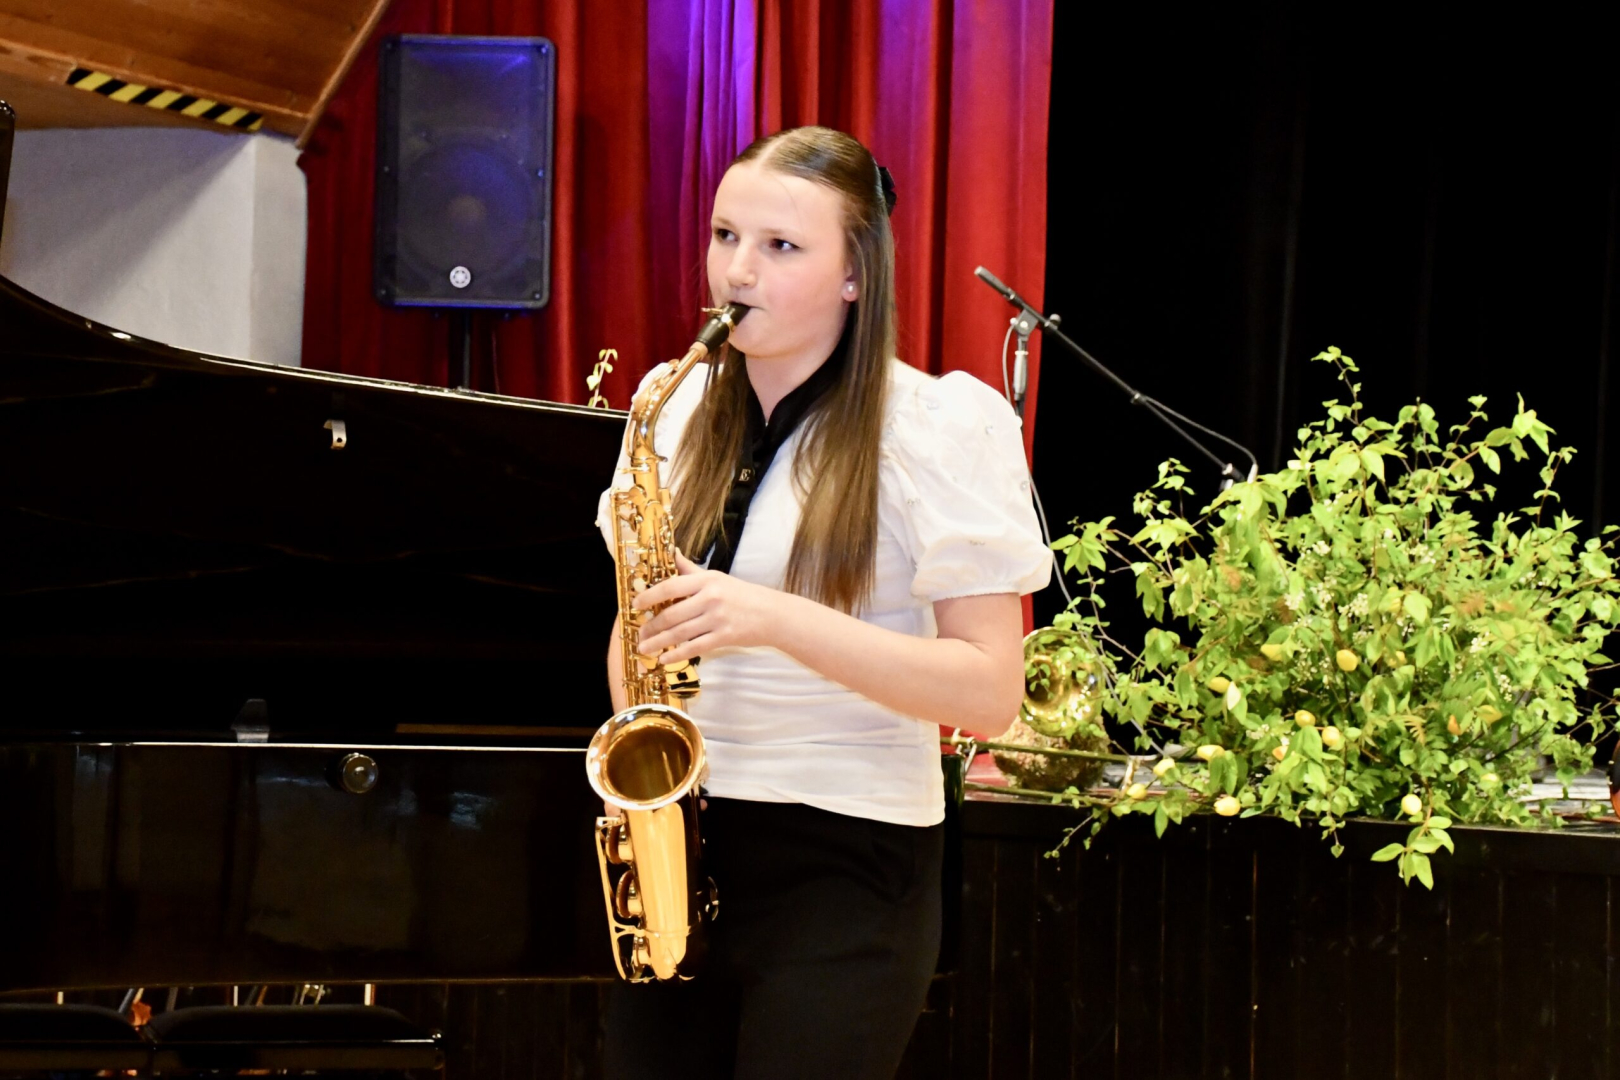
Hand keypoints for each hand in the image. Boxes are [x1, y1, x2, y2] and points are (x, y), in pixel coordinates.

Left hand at [634, 552, 780, 664]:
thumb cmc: (742, 595)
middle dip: (651, 626)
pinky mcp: (724, 637)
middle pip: (672, 614)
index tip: (636, 605)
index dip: (650, 596)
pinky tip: (664, 659)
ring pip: (680, 633)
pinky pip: (694, 647)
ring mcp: (717, 618)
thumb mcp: (716, 577)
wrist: (772, 614)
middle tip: (639, 634)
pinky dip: (676, 655)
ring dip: (658, 642)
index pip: (671, 587)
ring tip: (644, 648)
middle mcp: (710, 598)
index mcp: (706, 580)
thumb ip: (690, 570)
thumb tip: (671, 552)